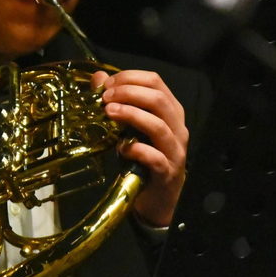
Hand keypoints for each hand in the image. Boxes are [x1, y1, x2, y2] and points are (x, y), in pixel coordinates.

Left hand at [91, 69, 189, 226]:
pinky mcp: (167, 172)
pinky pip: (155, 157)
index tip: (106, 85)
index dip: (130, 78)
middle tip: (105, 98)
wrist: (158, 198)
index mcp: (170, 110)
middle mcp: (177, 127)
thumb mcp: (129, 127)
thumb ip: (116, 102)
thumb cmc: (143, 158)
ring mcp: (175, 150)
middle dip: (129, 93)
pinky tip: (120, 148)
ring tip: (109, 113)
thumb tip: (98, 79)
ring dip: (132, 115)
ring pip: (159, 125)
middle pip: (158, 99)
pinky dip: (136, 149)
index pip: (155, 82)